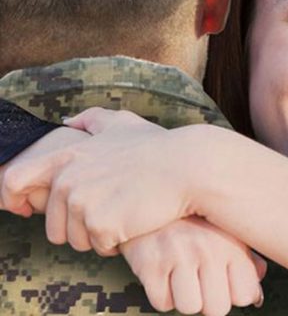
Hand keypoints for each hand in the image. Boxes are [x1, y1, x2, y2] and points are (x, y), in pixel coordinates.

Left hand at [0, 108, 199, 254]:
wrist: (189, 168)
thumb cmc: (160, 147)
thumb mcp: (123, 124)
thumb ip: (91, 119)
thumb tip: (68, 121)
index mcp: (66, 158)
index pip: (14, 180)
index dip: (13, 198)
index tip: (26, 209)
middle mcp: (67, 181)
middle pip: (53, 227)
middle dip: (79, 229)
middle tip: (108, 216)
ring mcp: (82, 204)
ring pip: (76, 241)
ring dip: (98, 238)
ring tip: (124, 218)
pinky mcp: (100, 225)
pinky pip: (99, 247)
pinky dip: (116, 243)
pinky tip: (134, 224)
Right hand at [122, 217, 266, 315]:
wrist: (150, 194)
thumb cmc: (194, 220)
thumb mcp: (228, 233)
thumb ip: (247, 263)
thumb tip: (256, 296)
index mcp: (232, 244)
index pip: (245, 296)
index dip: (234, 296)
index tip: (226, 284)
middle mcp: (208, 249)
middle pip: (217, 308)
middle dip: (208, 301)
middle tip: (200, 281)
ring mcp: (178, 255)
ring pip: (189, 307)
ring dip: (184, 298)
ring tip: (182, 276)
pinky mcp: (149, 263)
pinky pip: (162, 302)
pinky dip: (161, 294)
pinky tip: (164, 274)